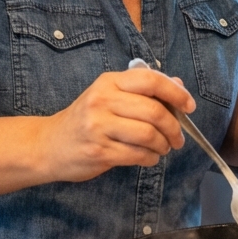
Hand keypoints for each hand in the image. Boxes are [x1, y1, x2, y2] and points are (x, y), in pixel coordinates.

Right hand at [38, 66, 195, 181]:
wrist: (48, 145)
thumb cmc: (86, 119)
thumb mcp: (109, 96)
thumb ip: (142, 90)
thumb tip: (178, 86)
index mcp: (109, 82)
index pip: (151, 80)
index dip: (176, 93)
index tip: (189, 106)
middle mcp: (103, 101)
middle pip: (154, 111)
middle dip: (174, 127)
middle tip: (178, 138)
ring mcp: (98, 127)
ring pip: (148, 135)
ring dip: (163, 145)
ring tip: (163, 148)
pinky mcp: (98, 151)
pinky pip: (137, 155)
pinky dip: (151, 158)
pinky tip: (149, 157)